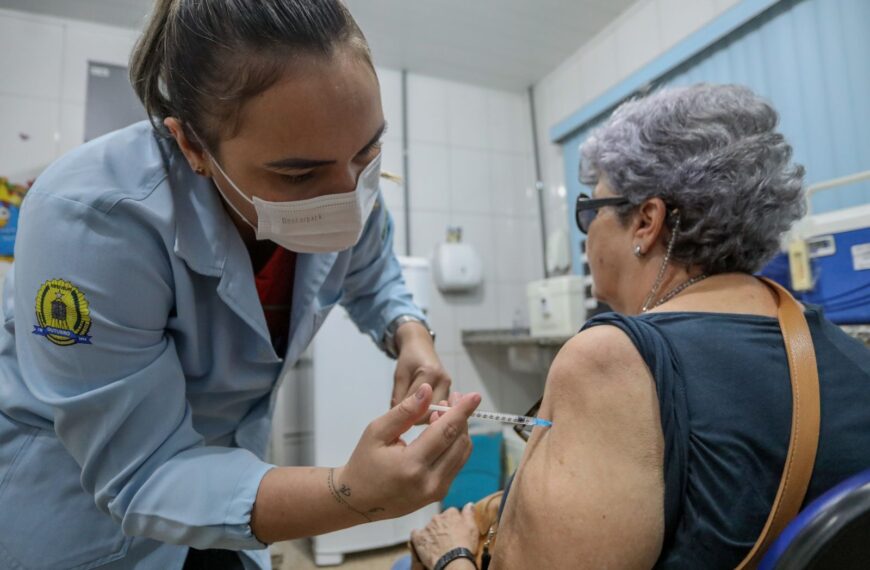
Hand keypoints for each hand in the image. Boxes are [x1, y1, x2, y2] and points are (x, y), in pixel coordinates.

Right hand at [334, 385, 480, 521]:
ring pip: (462, 453)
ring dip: (459, 430)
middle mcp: (429, 482)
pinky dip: (455, 444)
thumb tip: (428, 390)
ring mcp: (436, 491)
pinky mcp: (439, 494)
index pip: (445, 432)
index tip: (475, 395)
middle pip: (458, 442)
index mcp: (410, 465)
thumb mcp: (377, 432)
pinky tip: (442, 432)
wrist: (358, 501)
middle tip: (451, 399)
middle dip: (461, 417)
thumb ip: (405, 411)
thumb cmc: (364, 462)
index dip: (462, 411)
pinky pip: (456, 464)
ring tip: (444, 414)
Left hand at [392, 322, 451, 411]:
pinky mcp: (449, 392)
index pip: (418, 403)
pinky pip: (438, 409)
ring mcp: (448, 387)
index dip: (405, 413)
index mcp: (430, 373)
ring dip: (423, 416)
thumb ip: (399, 397)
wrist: (421, 346)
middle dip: (416, 417)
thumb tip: (397, 420)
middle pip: (431, 411)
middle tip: (403, 417)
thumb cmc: (408, 360)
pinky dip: (428, 412)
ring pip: (436, 413)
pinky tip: (419, 410)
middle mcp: (443, 381)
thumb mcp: (399, 376)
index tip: (396, 418)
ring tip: (411, 412)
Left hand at [411, 503, 479, 568]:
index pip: (452, 513)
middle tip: (447, 538)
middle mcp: (437, 517)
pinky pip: (416, 535)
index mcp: (450, 514)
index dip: (454, 522)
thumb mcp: (473, 528)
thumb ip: (469, 514)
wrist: (452, 561)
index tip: (456, 530)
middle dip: (442, 527)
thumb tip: (469, 504)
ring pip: (429, 527)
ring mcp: (426, 527)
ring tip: (438, 545)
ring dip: (432, 533)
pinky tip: (424, 544)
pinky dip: (419, 538)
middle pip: (439, 520)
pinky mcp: (418, 538)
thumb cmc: (465, 545)